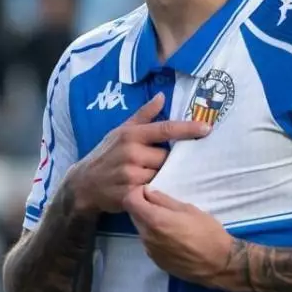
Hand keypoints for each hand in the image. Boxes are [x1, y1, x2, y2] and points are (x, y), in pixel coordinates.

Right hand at [64, 93, 210, 214]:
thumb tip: (162, 96)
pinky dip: (154, 189)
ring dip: (160, 176)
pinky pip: (154, 191)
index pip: (165, 129)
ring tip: (146, 176)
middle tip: (151, 163)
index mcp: (131, 135)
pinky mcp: (130, 194)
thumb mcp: (121, 131)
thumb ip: (143, 115)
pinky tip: (147, 189)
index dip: (188, 129)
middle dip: (164, 160)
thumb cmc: (105, 154)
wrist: (84, 184)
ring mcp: (130, 175)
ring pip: (161, 174)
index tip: (207, 128)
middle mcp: (131, 153)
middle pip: (166, 157)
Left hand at [124, 186, 244, 290]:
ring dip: (149, 222)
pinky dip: (155, 236)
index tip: (149, 191)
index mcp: (154, 221)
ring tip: (170, 222)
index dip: (137, 192)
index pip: (129, 201)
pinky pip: (149, 243)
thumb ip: (164, 200)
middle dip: (143, 207)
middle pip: (134, 215)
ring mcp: (150, 251)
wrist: (219, 264)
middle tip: (162, 206)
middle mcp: (147, 237)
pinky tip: (172, 237)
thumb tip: (148, 191)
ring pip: (141, 230)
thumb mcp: (188, 209)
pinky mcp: (156, 261)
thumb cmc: (208, 233)